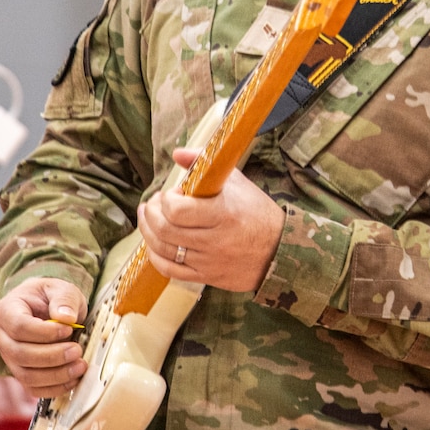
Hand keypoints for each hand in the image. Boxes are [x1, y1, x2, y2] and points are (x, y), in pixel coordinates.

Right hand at [0, 277, 88, 399]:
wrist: (45, 308)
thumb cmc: (50, 297)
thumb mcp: (60, 288)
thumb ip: (64, 299)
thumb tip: (66, 318)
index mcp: (6, 310)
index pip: (19, 327)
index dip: (44, 333)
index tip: (68, 330)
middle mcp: (1, 336)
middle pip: (20, 354)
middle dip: (52, 356)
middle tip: (77, 350)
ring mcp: (8, 358)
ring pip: (26, 376)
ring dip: (56, 375)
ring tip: (80, 365)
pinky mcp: (20, 373)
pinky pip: (33, 389)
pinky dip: (54, 388)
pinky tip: (73, 379)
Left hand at [137, 148, 283, 292]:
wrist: (280, 250)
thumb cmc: (257, 212)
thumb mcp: (236, 182)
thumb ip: (204, 163)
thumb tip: (178, 153)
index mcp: (222, 214)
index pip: (177, 210)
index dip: (167, 200)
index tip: (174, 192)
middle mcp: (214, 240)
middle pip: (165, 230)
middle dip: (151, 214)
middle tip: (154, 203)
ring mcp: (208, 261)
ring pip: (164, 250)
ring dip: (148, 232)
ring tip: (150, 218)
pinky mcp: (206, 276)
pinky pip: (170, 271)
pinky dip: (155, 256)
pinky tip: (154, 244)